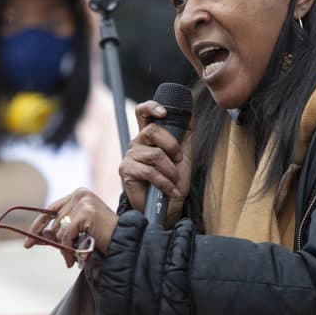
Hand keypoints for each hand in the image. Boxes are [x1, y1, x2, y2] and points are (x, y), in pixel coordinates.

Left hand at [24, 189, 118, 266]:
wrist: (125, 243)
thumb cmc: (104, 239)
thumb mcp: (78, 233)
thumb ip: (58, 232)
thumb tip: (34, 238)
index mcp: (79, 194)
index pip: (50, 209)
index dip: (38, 225)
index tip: (28, 241)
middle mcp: (80, 193)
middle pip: (53, 219)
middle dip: (52, 239)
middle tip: (52, 252)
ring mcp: (84, 201)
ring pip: (59, 228)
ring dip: (64, 247)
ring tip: (74, 256)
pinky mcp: (86, 211)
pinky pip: (66, 234)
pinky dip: (68, 249)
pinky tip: (76, 257)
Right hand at [119, 100, 193, 226]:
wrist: (168, 208)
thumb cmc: (174, 181)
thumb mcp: (184, 154)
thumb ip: (185, 133)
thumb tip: (189, 111)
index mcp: (149, 136)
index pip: (143, 112)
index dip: (152, 107)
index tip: (165, 113)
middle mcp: (137, 143)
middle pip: (152, 130)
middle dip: (172, 145)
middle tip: (179, 160)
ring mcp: (130, 157)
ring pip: (154, 154)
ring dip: (171, 170)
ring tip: (174, 181)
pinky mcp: (126, 171)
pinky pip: (149, 171)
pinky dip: (165, 183)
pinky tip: (170, 190)